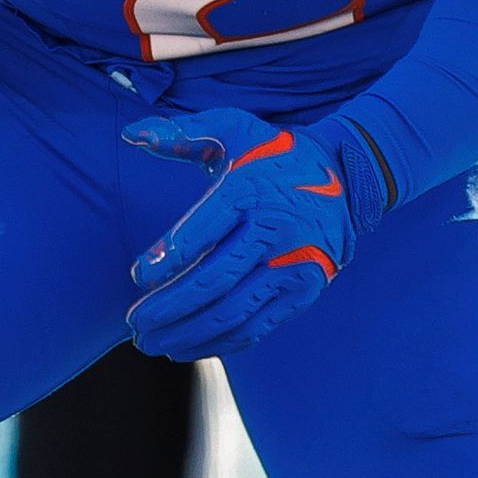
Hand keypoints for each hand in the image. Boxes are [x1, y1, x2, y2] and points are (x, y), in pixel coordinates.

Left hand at [122, 109, 388, 359]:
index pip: (204, 232)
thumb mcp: (234, 130)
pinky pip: (257, 327)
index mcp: (252, 192)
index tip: (138, 274)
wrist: (346, 177)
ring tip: (149, 342)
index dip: (168, 258)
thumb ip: (184, 132)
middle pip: (215, 281)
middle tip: (133, 324)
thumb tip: (131, 133)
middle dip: (169, 307)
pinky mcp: (303, 291)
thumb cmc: (274, 154)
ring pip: (233, 312)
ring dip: (187, 333)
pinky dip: (218, 343)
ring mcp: (293, 267)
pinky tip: (185, 348)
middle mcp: (275, 233)